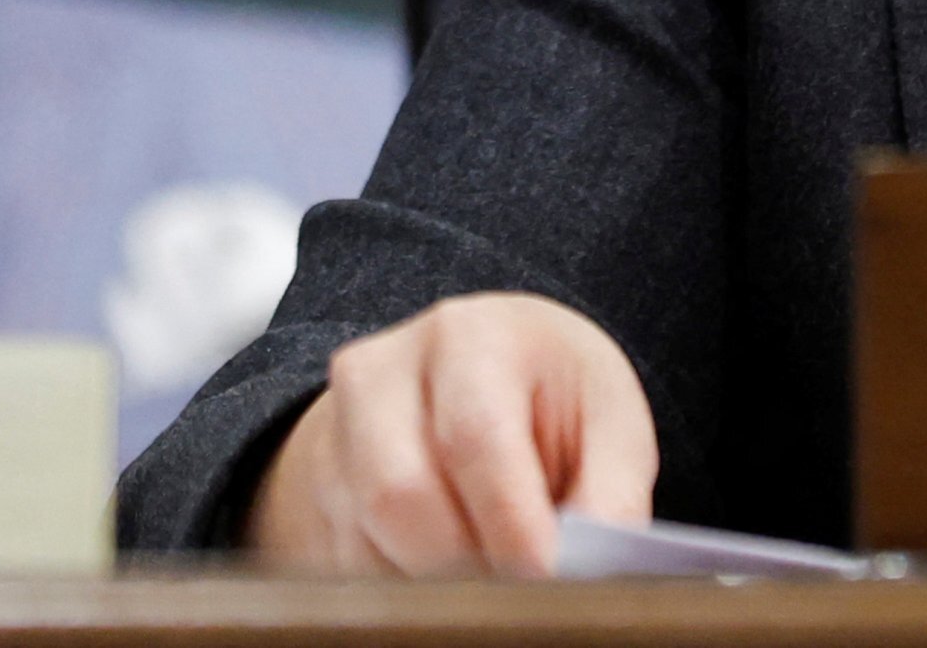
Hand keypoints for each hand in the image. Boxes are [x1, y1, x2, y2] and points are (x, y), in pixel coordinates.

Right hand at [247, 292, 658, 574]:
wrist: (476, 380)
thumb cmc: (551, 397)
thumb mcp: (609, 420)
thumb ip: (611, 491)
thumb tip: (595, 564)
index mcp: (470, 335)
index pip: (475, 437)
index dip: (511, 523)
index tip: (547, 578)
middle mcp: (382, 374)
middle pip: (401, 495)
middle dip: (468, 562)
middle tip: (522, 591)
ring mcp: (334, 434)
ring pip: (365, 543)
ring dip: (434, 581)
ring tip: (495, 572)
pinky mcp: (314, 492)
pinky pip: (345, 567)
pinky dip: (403, 588)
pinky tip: (450, 571)